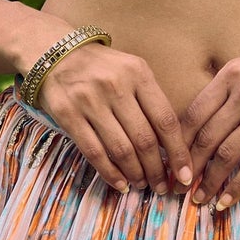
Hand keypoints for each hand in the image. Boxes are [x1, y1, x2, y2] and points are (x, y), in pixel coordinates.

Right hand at [37, 40, 192, 197]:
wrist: (54, 53)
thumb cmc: (101, 68)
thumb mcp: (131, 71)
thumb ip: (150, 101)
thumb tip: (170, 147)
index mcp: (138, 73)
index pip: (165, 120)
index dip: (178, 152)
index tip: (185, 174)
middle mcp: (115, 86)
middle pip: (144, 140)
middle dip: (157, 170)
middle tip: (162, 186)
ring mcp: (89, 101)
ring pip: (121, 150)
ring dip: (136, 174)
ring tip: (142, 185)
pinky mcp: (67, 115)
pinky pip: (94, 152)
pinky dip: (110, 173)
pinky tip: (121, 183)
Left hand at [182, 51, 239, 209]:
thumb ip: (228, 91)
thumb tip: (199, 126)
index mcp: (231, 75)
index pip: (193, 114)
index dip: (177, 143)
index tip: (170, 162)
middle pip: (205, 138)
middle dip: (188, 167)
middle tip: (178, 187)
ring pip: (226, 155)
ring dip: (209, 182)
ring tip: (200, 198)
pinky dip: (236, 187)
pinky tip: (226, 201)